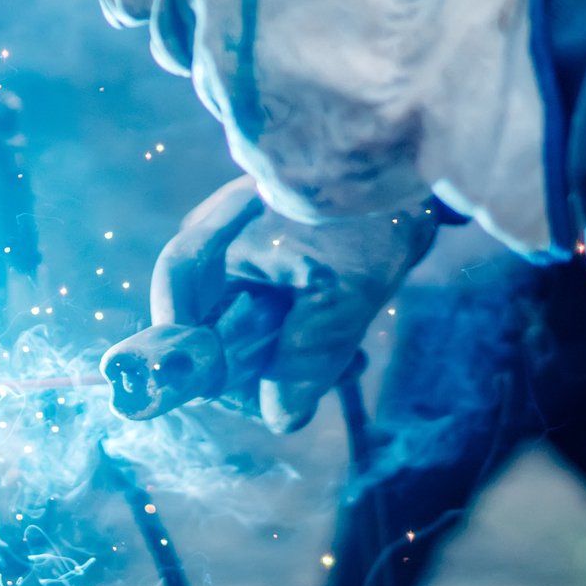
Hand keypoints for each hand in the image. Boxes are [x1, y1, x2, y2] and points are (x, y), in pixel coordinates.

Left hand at [98, 0, 564, 254]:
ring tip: (364, 61)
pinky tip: (373, 111)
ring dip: (279, 84)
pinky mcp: (287, 179)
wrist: (510, 56)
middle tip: (318, 14)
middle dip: (230, 29)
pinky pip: (283, 155)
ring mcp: (245, 124)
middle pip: (187, 45)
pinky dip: (316, 137)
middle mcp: (206, 54)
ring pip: (238, 101)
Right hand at [153, 176, 438, 432]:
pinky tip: (348, 351)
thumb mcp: (341, 298)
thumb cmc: (365, 221)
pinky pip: (269, 318)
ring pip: (242, 331)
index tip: (231, 396)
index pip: (177, 317)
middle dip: (256, 368)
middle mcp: (213, 252)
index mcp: (211, 248)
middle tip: (304, 390)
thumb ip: (305, 359)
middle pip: (208, 332)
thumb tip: (279, 417)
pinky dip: (302, 339)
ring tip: (346, 362)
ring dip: (288, 358)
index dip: (194, 363)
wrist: (408, 168)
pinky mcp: (269, 264)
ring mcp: (239, 256)